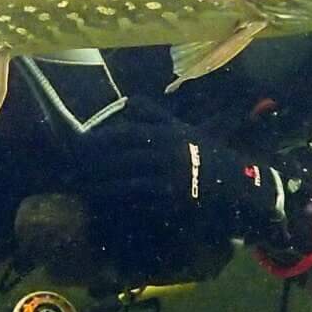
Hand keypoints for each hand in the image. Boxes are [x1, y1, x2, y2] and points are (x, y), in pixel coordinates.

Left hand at [69, 105, 311, 262]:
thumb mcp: (182, 128)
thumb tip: (125, 102)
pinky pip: (140, 204)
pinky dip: (121, 205)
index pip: (123, 134)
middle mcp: (166, 155)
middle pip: (120, 159)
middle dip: (93, 166)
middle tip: (72, 171)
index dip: (99, 141)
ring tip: (83, 191)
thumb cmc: (206, 153)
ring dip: (101, 188)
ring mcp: (169, 180)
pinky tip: (105, 208)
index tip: (80, 147)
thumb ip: (153, 114)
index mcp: (166, 134)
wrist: (239, 185)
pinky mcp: (172, 203)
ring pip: (126, 183)